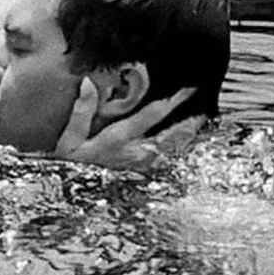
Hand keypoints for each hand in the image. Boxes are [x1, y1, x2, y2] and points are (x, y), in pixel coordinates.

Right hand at [54, 80, 202, 172]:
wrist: (68, 192)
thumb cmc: (69, 162)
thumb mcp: (70, 137)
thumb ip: (81, 110)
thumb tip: (90, 82)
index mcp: (120, 138)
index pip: (152, 115)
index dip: (173, 100)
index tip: (188, 88)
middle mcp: (136, 153)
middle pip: (173, 135)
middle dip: (190, 121)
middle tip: (205, 109)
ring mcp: (142, 165)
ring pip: (173, 149)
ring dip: (187, 135)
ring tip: (199, 122)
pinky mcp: (142, 173)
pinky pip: (167, 160)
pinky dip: (178, 149)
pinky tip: (184, 142)